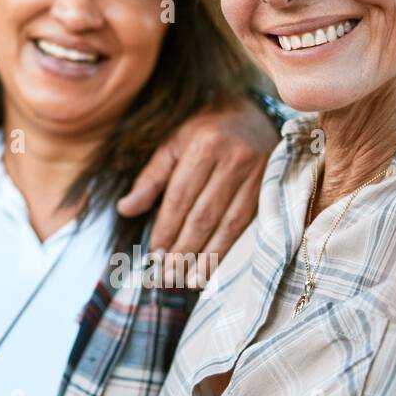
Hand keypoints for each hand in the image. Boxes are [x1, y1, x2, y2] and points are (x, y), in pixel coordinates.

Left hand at [117, 96, 276, 286]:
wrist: (253, 116)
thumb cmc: (204, 131)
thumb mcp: (172, 144)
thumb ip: (150, 178)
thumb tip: (125, 209)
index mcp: (204, 145)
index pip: (181, 196)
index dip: (167, 227)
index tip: (153, 253)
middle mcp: (234, 159)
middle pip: (204, 214)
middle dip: (184, 248)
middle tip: (166, 275)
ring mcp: (257, 175)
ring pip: (227, 224)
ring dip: (206, 257)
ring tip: (186, 279)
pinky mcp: (270, 189)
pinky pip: (245, 225)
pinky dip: (227, 249)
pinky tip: (211, 267)